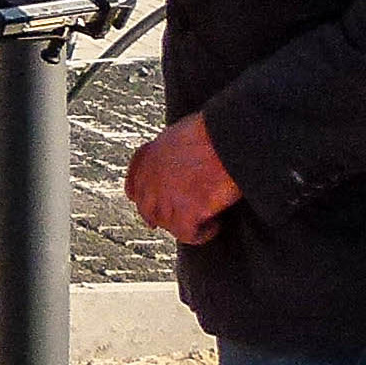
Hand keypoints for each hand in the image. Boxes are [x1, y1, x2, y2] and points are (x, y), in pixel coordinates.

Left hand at [124, 113, 242, 245]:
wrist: (231, 138)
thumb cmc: (217, 129)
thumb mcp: (184, 132)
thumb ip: (175, 150)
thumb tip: (185, 160)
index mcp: (152, 155)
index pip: (134, 184)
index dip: (142, 198)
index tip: (147, 207)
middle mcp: (154, 177)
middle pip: (147, 208)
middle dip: (160, 217)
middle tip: (177, 223)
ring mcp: (167, 196)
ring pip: (167, 223)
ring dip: (184, 225)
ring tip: (204, 222)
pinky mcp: (187, 210)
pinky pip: (187, 234)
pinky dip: (201, 234)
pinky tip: (214, 226)